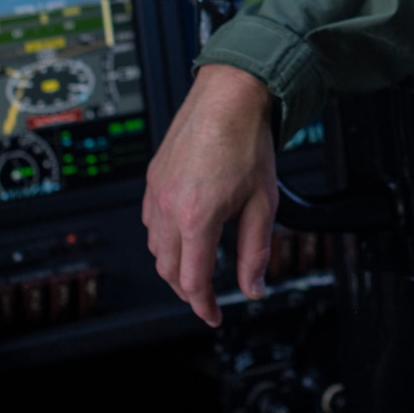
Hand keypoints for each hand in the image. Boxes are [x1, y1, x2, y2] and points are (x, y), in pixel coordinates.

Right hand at [142, 62, 277, 325]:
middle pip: (167, 270)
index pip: (191, 281)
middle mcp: (168, 207)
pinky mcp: (153, 177)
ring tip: (197, 268)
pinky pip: (150, 221)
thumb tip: (254, 286)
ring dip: (174, 264)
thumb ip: (256, 252)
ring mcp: (156, 191)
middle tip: (207, 298)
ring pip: (155, 247)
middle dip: (187, 290)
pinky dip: (164, 238)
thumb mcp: (263, 204)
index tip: (214, 315)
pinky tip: (183, 234)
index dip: (204, 306)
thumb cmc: (245, 140)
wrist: (229, 96)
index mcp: (196, 217)